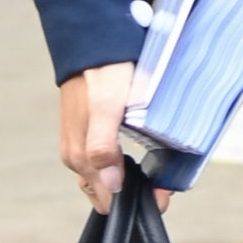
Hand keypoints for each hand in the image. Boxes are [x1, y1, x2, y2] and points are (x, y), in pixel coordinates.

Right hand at [56, 61, 170, 214]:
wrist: (93, 42)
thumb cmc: (102, 73)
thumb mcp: (106, 108)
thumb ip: (102, 148)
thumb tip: (110, 187)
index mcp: (80, 157)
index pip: (109, 199)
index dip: (138, 201)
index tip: (163, 195)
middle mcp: (77, 157)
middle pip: (108, 192)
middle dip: (137, 192)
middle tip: (164, 184)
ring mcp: (82, 145)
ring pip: (108, 179)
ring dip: (131, 180)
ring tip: (156, 171)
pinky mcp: (89, 134)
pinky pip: (107, 162)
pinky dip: (123, 165)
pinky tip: (138, 156)